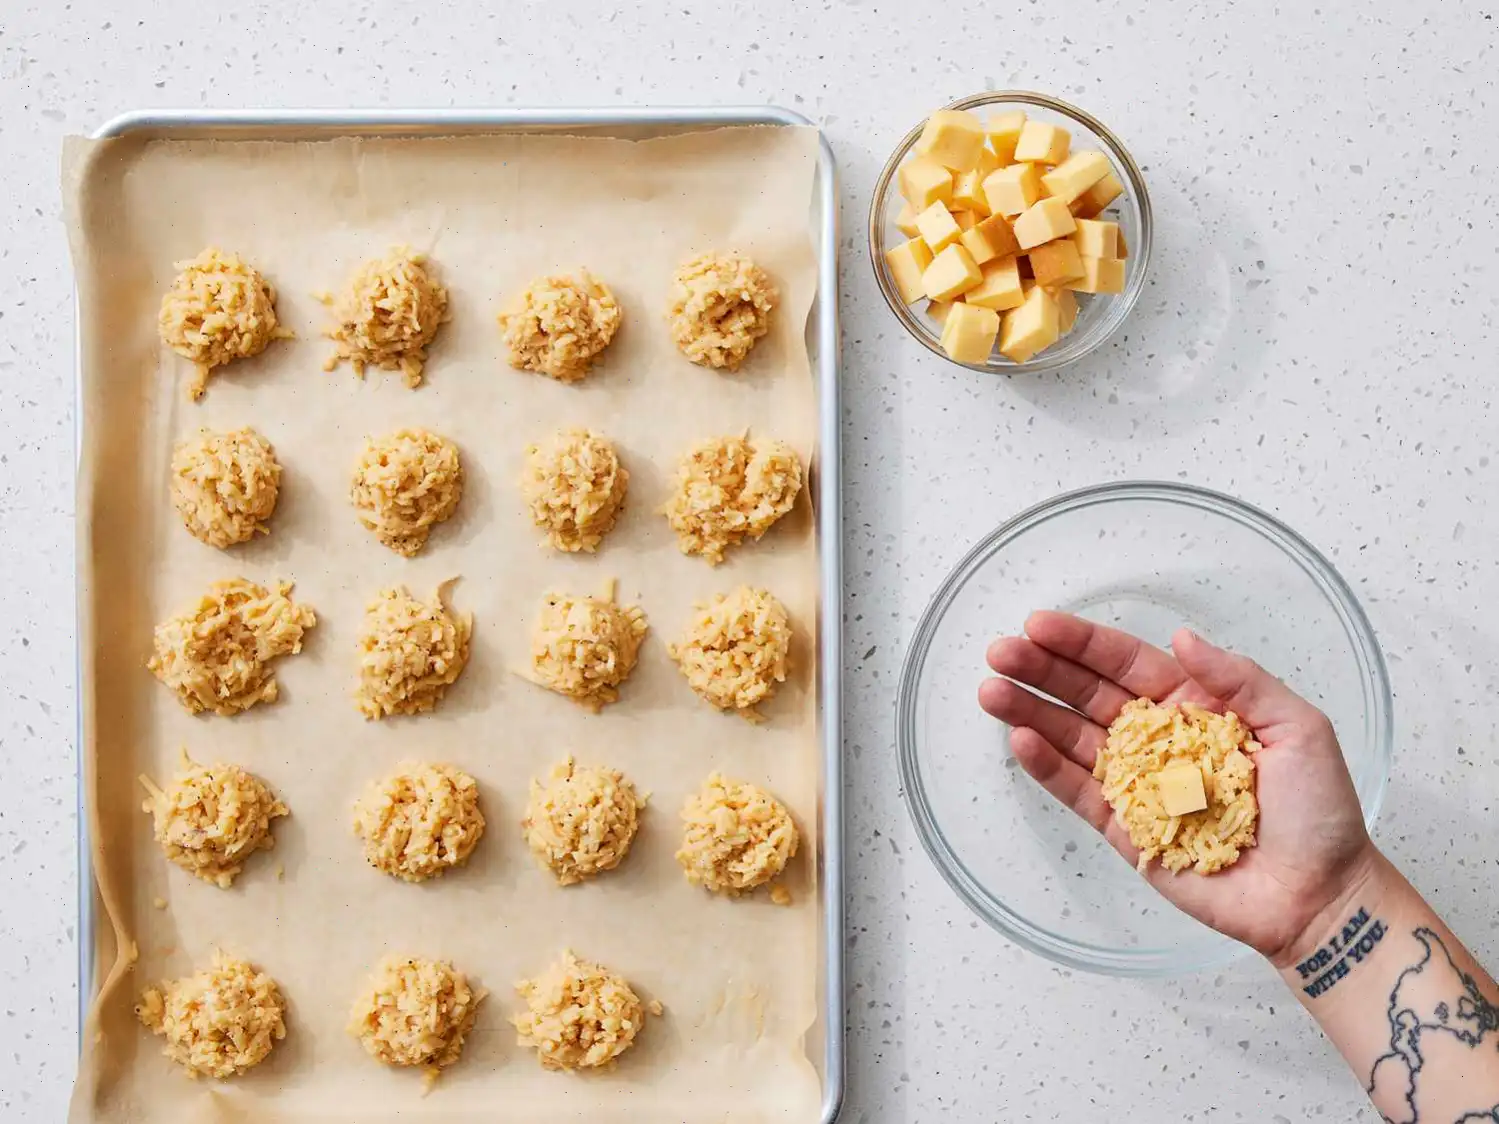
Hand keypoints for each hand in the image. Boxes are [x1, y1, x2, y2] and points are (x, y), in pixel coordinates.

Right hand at [977, 611, 1378, 965]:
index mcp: (1197, 705)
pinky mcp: (1125, 829)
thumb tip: (1183, 639)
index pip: (1128, 664)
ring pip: (1072, 739)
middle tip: (1001, 651)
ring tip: (992, 691)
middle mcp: (1159, 740)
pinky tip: (1021, 740)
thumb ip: (1240, 679)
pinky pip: (1079, 793)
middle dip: (1042, 671)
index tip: (1040, 625)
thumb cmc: (1319, 813)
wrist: (1319, 895)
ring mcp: (1138, 785)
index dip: (1083, 643)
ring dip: (1030, 713)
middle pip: (1088, 695)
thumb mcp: (1298, 727)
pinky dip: (1048, 768)